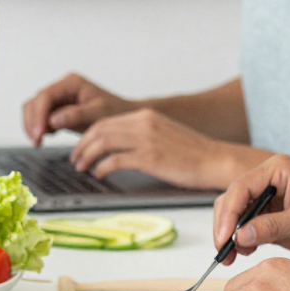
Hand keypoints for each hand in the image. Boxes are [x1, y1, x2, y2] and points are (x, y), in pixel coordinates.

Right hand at [22, 73, 135, 144]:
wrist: (123, 116)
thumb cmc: (115, 112)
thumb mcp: (98, 114)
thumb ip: (76, 115)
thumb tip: (53, 120)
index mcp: (71, 83)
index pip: (46, 96)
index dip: (38, 115)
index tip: (38, 133)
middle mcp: (62, 87)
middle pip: (35, 102)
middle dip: (32, 122)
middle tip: (36, 142)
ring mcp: (58, 97)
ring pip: (33, 109)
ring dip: (33, 126)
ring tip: (40, 142)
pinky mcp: (57, 108)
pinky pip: (40, 117)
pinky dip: (39, 128)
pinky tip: (48, 136)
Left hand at [69, 108, 246, 187]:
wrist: (215, 160)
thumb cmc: (191, 153)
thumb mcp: (162, 133)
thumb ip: (140, 134)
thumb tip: (115, 145)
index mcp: (146, 115)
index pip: (106, 120)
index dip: (87, 135)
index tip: (80, 147)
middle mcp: (144, 123)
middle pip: (100, 129)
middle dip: (82, 145)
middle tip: (74, 159)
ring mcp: (147, 139)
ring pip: (103, 142)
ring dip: (87, 156)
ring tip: (81, 167)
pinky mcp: (150, 157)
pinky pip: (115, 160)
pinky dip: (102, 167)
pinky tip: (99, 174)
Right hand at [212, 155, 289, 265]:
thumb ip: (272, 227)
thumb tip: (240, 235)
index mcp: (278, 171)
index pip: (241, 188)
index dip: (229, 214)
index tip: (224, 237)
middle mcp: (270, 182)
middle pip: (233, 200)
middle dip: (225, 226)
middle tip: (223, 251)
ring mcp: (269, 201)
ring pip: (236, 216)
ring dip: (230, 236)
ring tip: (232, 257)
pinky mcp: (271, 219)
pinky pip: (246, 228)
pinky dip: (240, 241)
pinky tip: (243, 253)